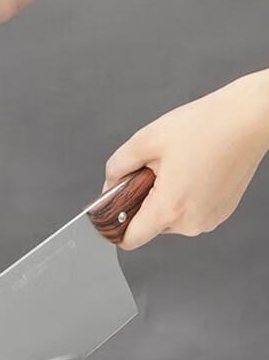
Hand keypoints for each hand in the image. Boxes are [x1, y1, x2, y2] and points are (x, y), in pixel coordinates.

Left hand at [105, 72, 268, 248]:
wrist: (250, 118)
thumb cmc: (207, 125)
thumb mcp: (146, 140)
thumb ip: (117, 167)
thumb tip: (108, 186)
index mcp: (170, 208)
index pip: (130, 240)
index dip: (115, 227)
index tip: (112, 212)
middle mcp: (191, 222)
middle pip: (149, 227)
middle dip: (142, 202)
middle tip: (153, 172)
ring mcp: (208, 220)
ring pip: (169, 219)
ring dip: (163, 199)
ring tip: (177, 169)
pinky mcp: (220, 213)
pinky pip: (188, 213)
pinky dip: (182, 197)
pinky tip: (191, 172)